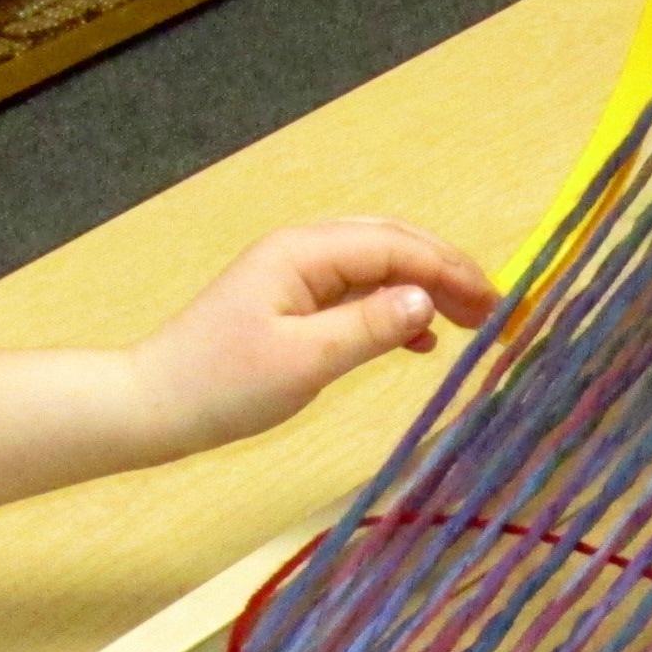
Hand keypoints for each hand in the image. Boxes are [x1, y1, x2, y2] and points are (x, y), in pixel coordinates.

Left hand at [128, 219, 497, 453]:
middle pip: (391, 245)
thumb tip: (424, 301)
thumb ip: (368, 327)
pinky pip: (357, 295)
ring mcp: (296, 277)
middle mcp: (303, 252)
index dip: (450, 271)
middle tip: (494, 312)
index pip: (395, 247)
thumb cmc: (223, 385)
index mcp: (305, 253)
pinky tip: (421, 340)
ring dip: (424, 291)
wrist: (156, 405)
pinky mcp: (292, 306)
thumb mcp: (304, 361)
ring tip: (470, 324)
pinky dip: (394, 311)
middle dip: (446, 273)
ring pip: (377, 269)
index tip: (496, 304)